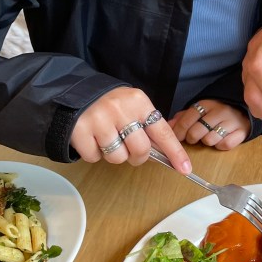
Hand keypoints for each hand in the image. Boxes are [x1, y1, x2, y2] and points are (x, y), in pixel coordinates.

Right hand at [70, 87, 191, 172]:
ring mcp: (99, 120)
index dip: (175, 153)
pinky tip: (92, 138)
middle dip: (138, 157)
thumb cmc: (112, 104)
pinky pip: (95, 158)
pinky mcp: (80, 131)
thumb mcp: (134, 107)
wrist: (77, 92)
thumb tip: (165, 154)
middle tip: (129, 149)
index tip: (185, 169)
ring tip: (107, 138)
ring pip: (118, 158)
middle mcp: (121, 109)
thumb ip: (148, 127)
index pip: (162, 132)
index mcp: (139, 102)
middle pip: (141, 150)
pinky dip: (94, 154)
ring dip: (114, 155)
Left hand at [169, 101, 251, 150]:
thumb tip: (168, 125)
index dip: (179, 131)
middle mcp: (219, 111)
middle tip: (194, 137)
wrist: (242, 109)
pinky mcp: (242, 131)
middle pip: (196, 132)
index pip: (187, 119)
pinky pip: (225, 145)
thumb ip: (183, 117)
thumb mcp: (200, 110)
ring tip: (209, 136)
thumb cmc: (216, 111)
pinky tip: (220, 139)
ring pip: (210, 140)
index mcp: (207, 104)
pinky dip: (220, 145)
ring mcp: (232, 121)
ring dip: (207, 141)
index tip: (176, 138)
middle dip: (192, 138)